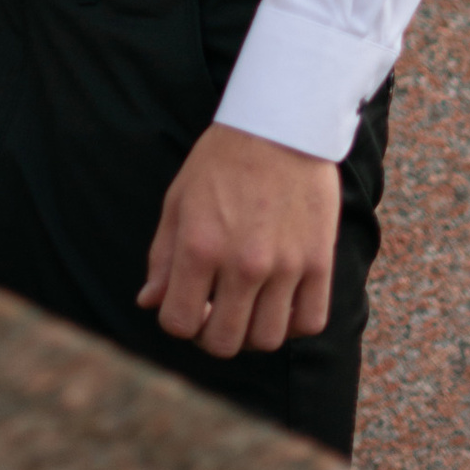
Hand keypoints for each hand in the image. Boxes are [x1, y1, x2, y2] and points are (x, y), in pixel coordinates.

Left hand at [138, 123, 340, 358]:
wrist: (280, 127)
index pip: (180, 323)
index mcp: (199, 247)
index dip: (178, 323)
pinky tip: (282, 302)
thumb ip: (162, 258)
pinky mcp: (319, 262)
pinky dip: (294, 323)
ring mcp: (285, 266)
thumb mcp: (178, 202)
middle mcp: (242, 264)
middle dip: (212, 336)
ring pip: (268, 339)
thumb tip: (149, 303)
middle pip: (224, 342)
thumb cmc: (221, 161)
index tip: (186, 307)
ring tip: (249, 306)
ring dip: (253, 332)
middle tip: (216, 313)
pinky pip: (310, 321)